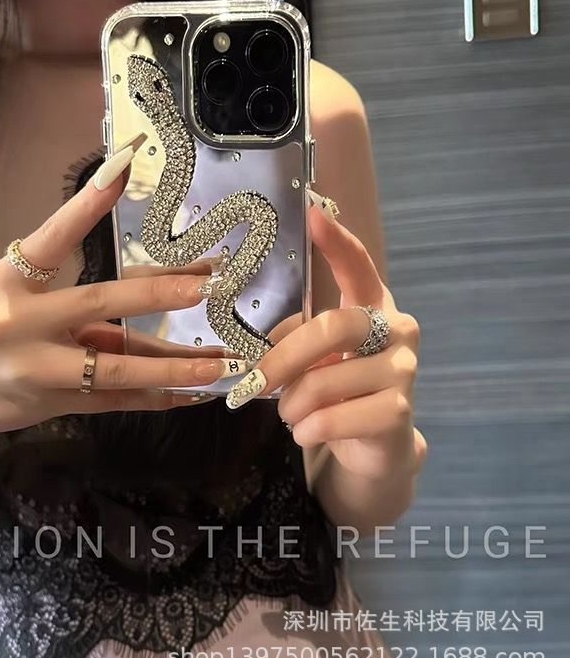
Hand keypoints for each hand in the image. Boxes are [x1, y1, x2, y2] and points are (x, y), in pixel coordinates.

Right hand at [0, 138, 247, 443]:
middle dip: (156, 294)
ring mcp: (33, 369)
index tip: (123, 164)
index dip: (88, 203)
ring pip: (115, 367)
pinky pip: (113, 401)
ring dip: (172, 365)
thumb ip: (74, 287)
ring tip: (218, 362)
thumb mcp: (14, 293)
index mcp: (7, 280)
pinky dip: (154, 396)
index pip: (53, 236)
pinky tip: (189, 393)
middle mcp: (17, 322)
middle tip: (204, 285)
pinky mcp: (50, 405)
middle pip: (97, 302)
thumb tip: (160, 280)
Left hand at [226, 191, 425, 481]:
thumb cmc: (339, 387)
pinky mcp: (399, 411)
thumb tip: (257, 348)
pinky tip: (306, 432)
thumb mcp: (314, 356)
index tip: (311, 212)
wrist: (376, 445)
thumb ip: (295, 339)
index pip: (357, 265)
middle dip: (284, 357)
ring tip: (288, 413)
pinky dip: (308, 428)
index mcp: (372, 305)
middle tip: (255, 382)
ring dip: (292, 404)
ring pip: (326, 380)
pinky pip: (335, 417)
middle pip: (332, 326)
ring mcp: (403, 369)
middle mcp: (396, 328)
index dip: (335, 241)